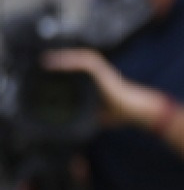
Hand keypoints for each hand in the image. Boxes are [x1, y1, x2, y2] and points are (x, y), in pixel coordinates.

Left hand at [41, 48, 164, 128]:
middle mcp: (98, 73)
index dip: (61, 69)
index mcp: (96, 82)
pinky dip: (70, 60)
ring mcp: (101, 71)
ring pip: (78, 58)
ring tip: (46, 60)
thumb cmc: (121, 113)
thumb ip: (87, 117)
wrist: (135, 110)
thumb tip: (74, 131)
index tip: (46, 73)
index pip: (76, 71)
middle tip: (42, 63)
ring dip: (62, 57)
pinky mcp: (102, 71)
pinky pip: (84, 62)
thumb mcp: (97, 116)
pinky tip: (57, 62)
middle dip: (59, 60)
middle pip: (75, 61)